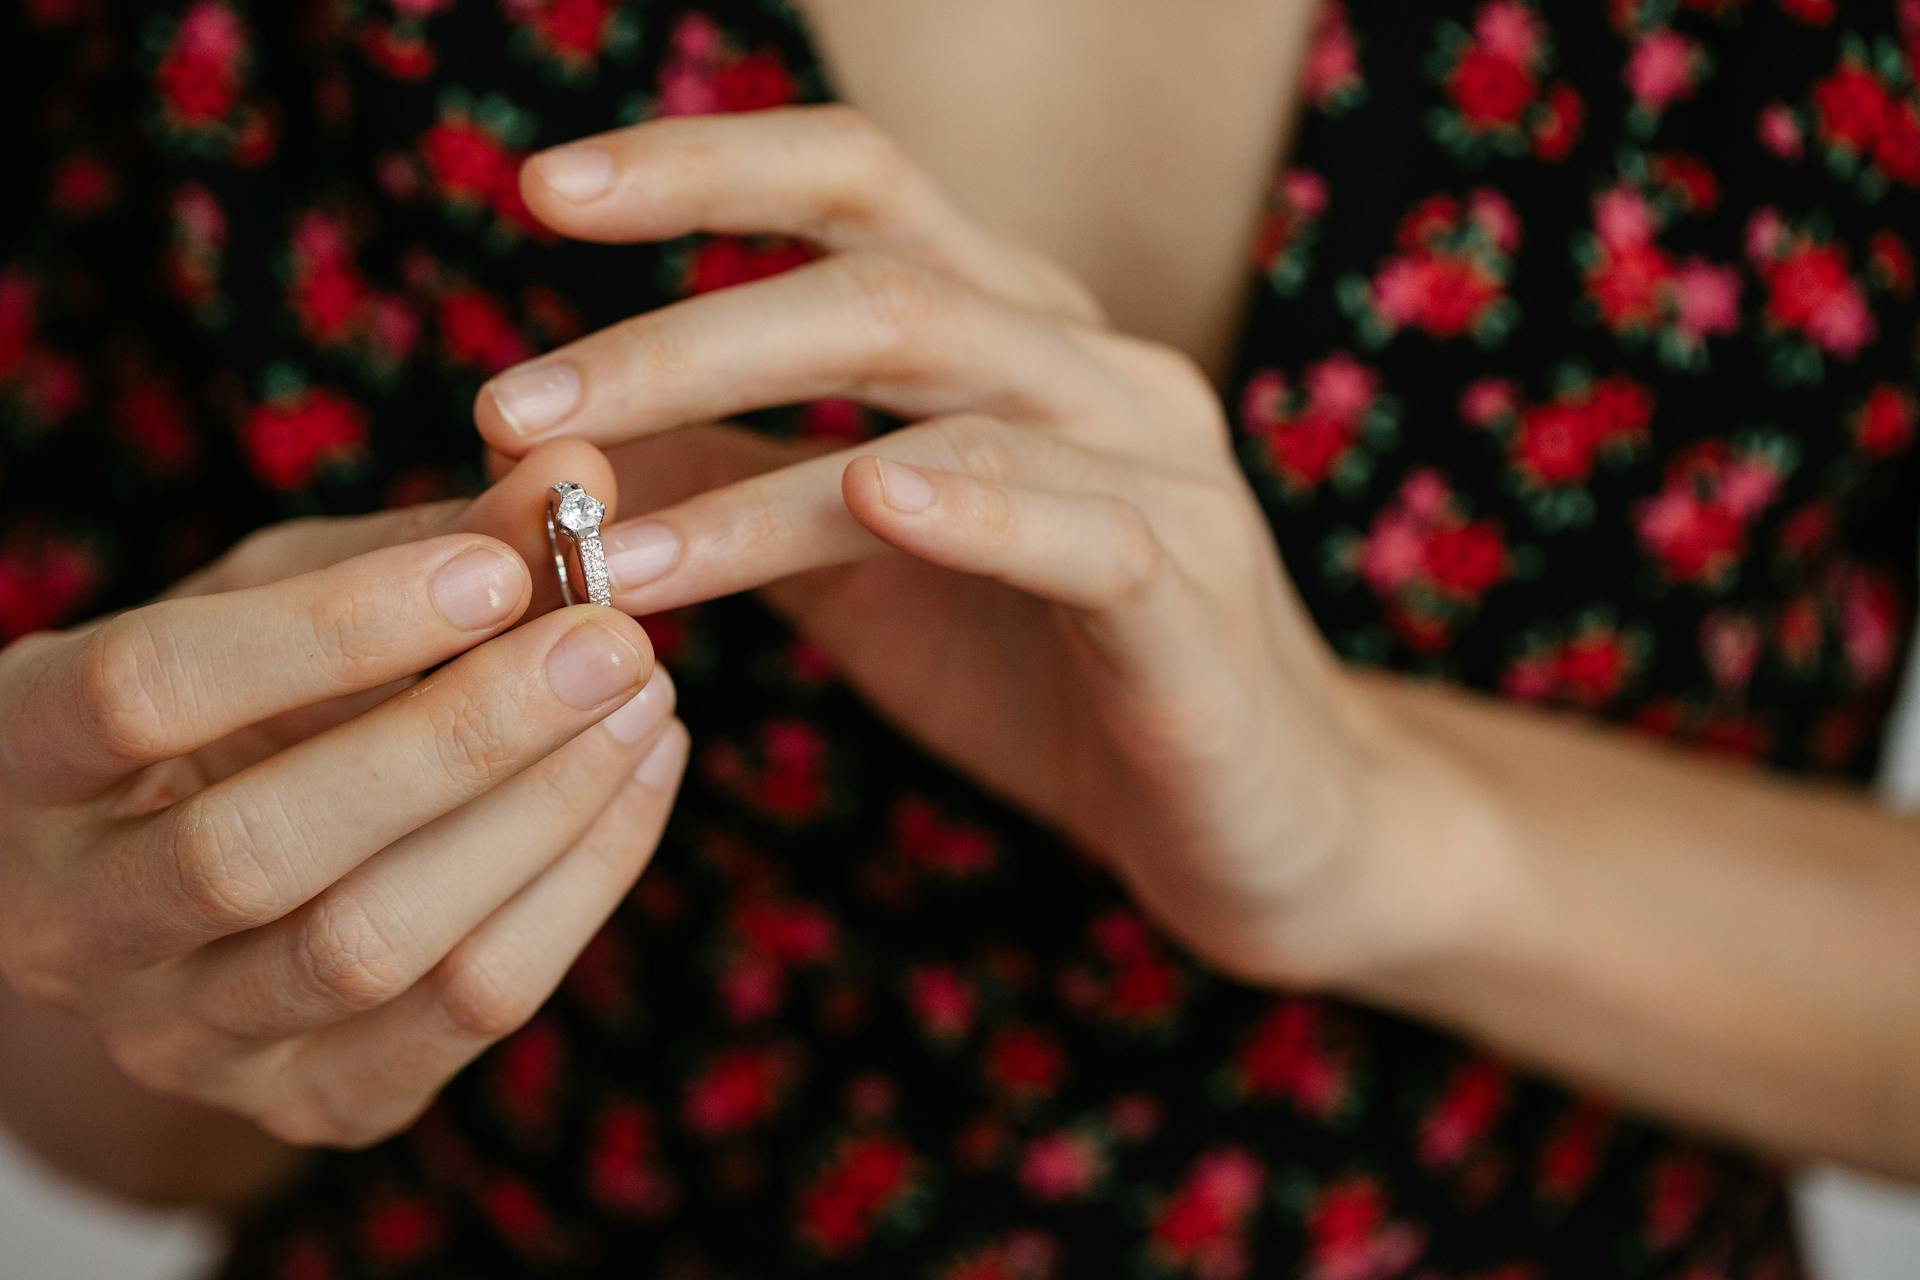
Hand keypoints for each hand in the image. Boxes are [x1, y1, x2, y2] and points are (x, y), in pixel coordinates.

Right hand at [0, 442, 688, 1147]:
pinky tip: (644, 775)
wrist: (187, 892)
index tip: (495, 568)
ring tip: (645, 698)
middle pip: (259, 850)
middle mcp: (73, 925)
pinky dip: (583, 884)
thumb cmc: (233, 702)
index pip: (144, 694)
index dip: (325, 630)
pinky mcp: (314, 1101)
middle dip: (463, 739)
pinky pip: (469, 1008)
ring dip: (540, 815)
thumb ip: (420, 543)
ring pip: (373, 947)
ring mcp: (186, 1039)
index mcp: (21, 761)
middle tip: (613, 643)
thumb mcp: (289, 599)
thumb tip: (578, 471)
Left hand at [478, 108, 1452, 988]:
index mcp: (1015, 333)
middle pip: (881, 274)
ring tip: (600, 535)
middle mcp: (1093, 364)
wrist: (1255, 820)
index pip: (858, 189)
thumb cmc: (1052, 681)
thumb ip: (737, 488)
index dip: (703, 167)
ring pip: (953, 394)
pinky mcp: (1195, 595)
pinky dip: (972, 509)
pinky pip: (1084, 527)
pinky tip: (868, 500)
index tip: (538, 192)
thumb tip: (557, 438)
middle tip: (510, 399)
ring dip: (753, 459)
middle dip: (678, 330)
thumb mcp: (863, 574)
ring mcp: (1160, 467)